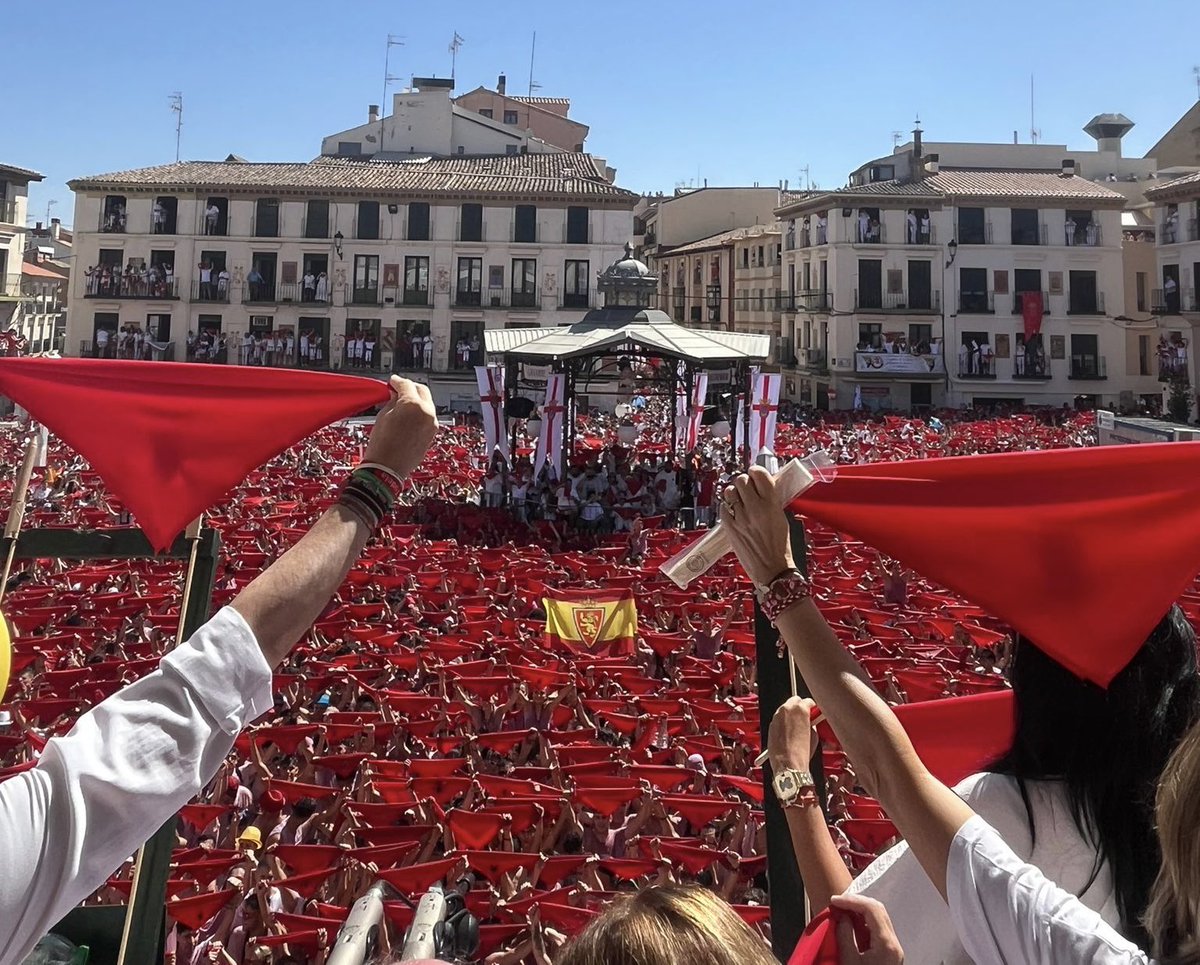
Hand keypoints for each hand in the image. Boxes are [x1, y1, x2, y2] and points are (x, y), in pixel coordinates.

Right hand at [363, 376, 437, 479]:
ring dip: (415, 400)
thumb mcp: (383, 416)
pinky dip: (419, 412)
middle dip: (410, 388)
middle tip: (397, 389)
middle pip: (421, 391)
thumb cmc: (382, 445)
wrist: (387, 469)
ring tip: (401, 403)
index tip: (392, 382)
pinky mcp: (432, 433)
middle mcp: (427, 412)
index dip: (396, 381)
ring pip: (426, 403)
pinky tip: (408, 414)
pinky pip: (427, 416)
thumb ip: (392, 401)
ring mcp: (432, 423)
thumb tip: (396, 394)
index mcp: (413, 405)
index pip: (406, 384)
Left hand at [721, 467, 794, 585]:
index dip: (755, 471)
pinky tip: (734, 513)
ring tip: (739, 501)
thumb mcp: (781, 518)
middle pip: (741, 480)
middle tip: (747, 489)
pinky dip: (727, 508)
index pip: (759, 475)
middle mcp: (755, 508)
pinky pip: (723, 508)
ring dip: (733, 493)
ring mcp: (740, 518)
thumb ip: (771, 501)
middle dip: (743, 482)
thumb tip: (761, 488)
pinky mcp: (729, 527)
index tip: (755, 474)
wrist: (772, 570)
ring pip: (729, 492)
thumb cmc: (780, 547)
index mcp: (772, 504)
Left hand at [767, 696, 818, 771]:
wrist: (788, 764)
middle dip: (799, 708)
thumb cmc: (801, 752)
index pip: (808, 701)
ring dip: (790, 715)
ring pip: (785, 709)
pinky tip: (788, 733)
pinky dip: (783, 723)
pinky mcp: (770, 724)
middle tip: (805, 718)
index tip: (813, 713)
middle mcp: (786, 709)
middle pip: (794, 700)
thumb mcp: (814, 735)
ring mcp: (777, 716)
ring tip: (796, 728)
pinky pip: (779, 719)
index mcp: (800, 708)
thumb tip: (811, 722)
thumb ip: (812, 723)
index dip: (812, 708)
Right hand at [830, 894, 904, 963]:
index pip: (872, 909)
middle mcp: (894, 943)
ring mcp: (894, 947)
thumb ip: (845, 936)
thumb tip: (842, 916)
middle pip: (878, 909)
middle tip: (838, 903)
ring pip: (879, 917)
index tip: (834, 900)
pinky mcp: (890, 951)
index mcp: (886, 944)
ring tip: (842, 910)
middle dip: (856, 902)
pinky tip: (852, 923)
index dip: (851, 900)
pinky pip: (878, 928)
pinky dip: (864, 921)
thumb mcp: (849, 961)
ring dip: (860, 910)